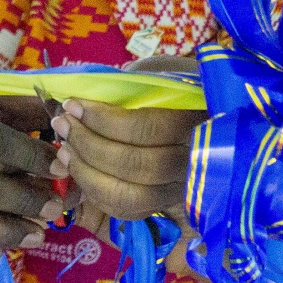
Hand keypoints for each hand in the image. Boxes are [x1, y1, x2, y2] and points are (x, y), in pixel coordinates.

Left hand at [53, 55, 204, 221]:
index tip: (74, 105)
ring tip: (66, 149)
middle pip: (138, 166)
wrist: (219, 112)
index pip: (148, 128)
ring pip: (132, 196)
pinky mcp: (170, 204)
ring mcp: (186, 188)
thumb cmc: (186, 85)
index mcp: (203, 120)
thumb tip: (89, 94)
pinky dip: (98, 195)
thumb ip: (138, 82)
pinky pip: (130, 211)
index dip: (104, 120)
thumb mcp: (167, 72)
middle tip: (63, 124)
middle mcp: (199, 161)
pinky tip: (81, 172)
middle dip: (90, 145)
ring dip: (88, 174)